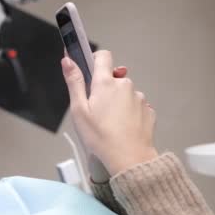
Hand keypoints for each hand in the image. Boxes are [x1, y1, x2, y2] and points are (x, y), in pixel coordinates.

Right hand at [61, 50, 157, 175]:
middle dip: (104, 88)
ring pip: (124, 93)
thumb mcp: (79, 110)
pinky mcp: (148, 110)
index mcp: (106, 83)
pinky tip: (121, 128)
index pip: (103, 56)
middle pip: (112, 78)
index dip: (94, 60)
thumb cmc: (100, 137)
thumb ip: (74, 82)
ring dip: (117, 102)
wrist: (129, 159)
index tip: (88, 71)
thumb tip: (67, 61)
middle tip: (95, 110)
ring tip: (109, 123)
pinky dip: (128, 113)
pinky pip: (134, 106)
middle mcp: (125, 85)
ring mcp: (139, 98)